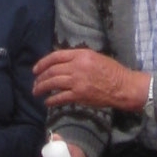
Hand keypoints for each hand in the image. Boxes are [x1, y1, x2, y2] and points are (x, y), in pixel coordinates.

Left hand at [34, 48, 149, 115]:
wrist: (122, 86)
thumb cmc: (111, 70)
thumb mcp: (94, 57)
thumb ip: (78, 58)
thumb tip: (61, 62)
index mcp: (81, 55)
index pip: (55, 56)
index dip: (42, 63)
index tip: (36, 69)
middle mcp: (77, 66)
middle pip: (52, 71)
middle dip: (40, 77)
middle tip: (35, 83)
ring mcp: (77, 81)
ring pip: (53, 83)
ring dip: (42, 88)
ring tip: (36, 92)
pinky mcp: (79, 95)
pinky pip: (60, 97)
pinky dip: (51, 100)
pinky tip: (47, 102)